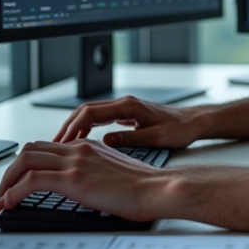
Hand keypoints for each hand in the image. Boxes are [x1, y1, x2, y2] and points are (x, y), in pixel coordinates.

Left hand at [0, 139, 173, 220]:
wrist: (158, 189)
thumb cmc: (144, 188)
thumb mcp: (115, 173)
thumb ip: (96, 173)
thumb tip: (84, 189)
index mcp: (89, 147)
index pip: (47, 147)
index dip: (27, 163)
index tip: (19, 181)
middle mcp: (79, 149)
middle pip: (30, 150)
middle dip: (10, 171)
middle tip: (4, 191)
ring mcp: (75, 162)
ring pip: (25, 161)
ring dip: (6, 181)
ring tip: (1, 199)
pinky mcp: (72, 179)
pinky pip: (30, 181)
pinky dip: (13, 192)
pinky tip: (8, 204)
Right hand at [53, 95, 203, 148]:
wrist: (195, 121)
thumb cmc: (181, 129)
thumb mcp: (156, 138)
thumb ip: (130, 139)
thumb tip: (104, 142)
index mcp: (129, 106)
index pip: (90, 113)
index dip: (73, 127)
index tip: (61, 142)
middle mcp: (124, 104)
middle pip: (85, 110)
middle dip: (67, 126)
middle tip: (54, 145)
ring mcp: (125, 108)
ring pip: (91, 113)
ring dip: (75, 127)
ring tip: (62, 145)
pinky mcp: (128, 114)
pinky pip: (100, 118)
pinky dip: (87, 128)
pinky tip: (81, 142)